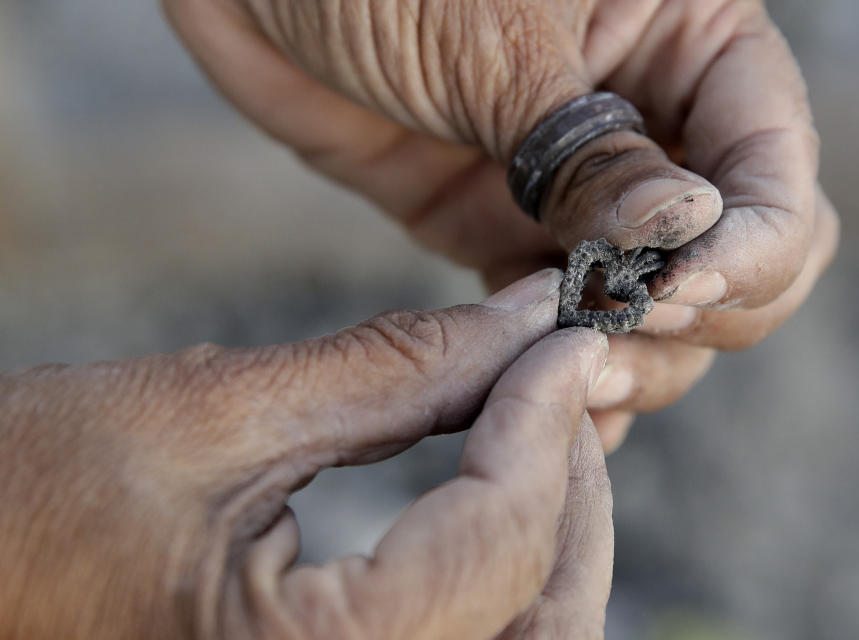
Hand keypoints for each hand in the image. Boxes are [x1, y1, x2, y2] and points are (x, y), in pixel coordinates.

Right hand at [0, 270, 612, 639]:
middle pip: (547, 615)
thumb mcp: (217, 414)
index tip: (567, 338)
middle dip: (570, 490)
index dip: (545, 422)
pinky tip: (496, 491)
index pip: (500, 540)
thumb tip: (521, 322)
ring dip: (553, 533)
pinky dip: (506, 570)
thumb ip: (394, 369)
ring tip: (536, 429)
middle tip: (561, 383)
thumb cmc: (26, 497)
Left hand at [164, 0, 838, 448]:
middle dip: (699, 314)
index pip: (774, 166)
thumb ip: (588, 150)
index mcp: (688, 38)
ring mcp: (577, 186)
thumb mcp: (494, 40)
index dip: (752, 243)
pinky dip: (563, 368)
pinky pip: (561, 315)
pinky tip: (549, 412)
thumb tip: (684, 237)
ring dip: (637, 359)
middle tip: (613, 340)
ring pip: (657, 302)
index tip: (679, 288)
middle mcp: (649, 119)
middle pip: (740, 251)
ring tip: (570, 386)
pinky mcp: (502, 232)